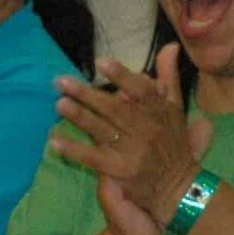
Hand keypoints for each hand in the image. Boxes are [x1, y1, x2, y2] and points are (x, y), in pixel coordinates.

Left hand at [51, 44, 214, 234]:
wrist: (179, 188)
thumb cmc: (174, 143)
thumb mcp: (177, 108)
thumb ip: (169, 76)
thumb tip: (169, 46)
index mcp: (159, 111)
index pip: (141, 91)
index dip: (122, 76)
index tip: (102, 62)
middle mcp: (146, 130)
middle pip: (114, 109)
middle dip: (87, 94)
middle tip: (61, 81)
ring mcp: (132, 152)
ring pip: (102, 131)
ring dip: (79, 117)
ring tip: (59, 104)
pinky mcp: (120, 171)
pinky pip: (93, 158)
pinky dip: (74, 150)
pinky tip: (54, 141)